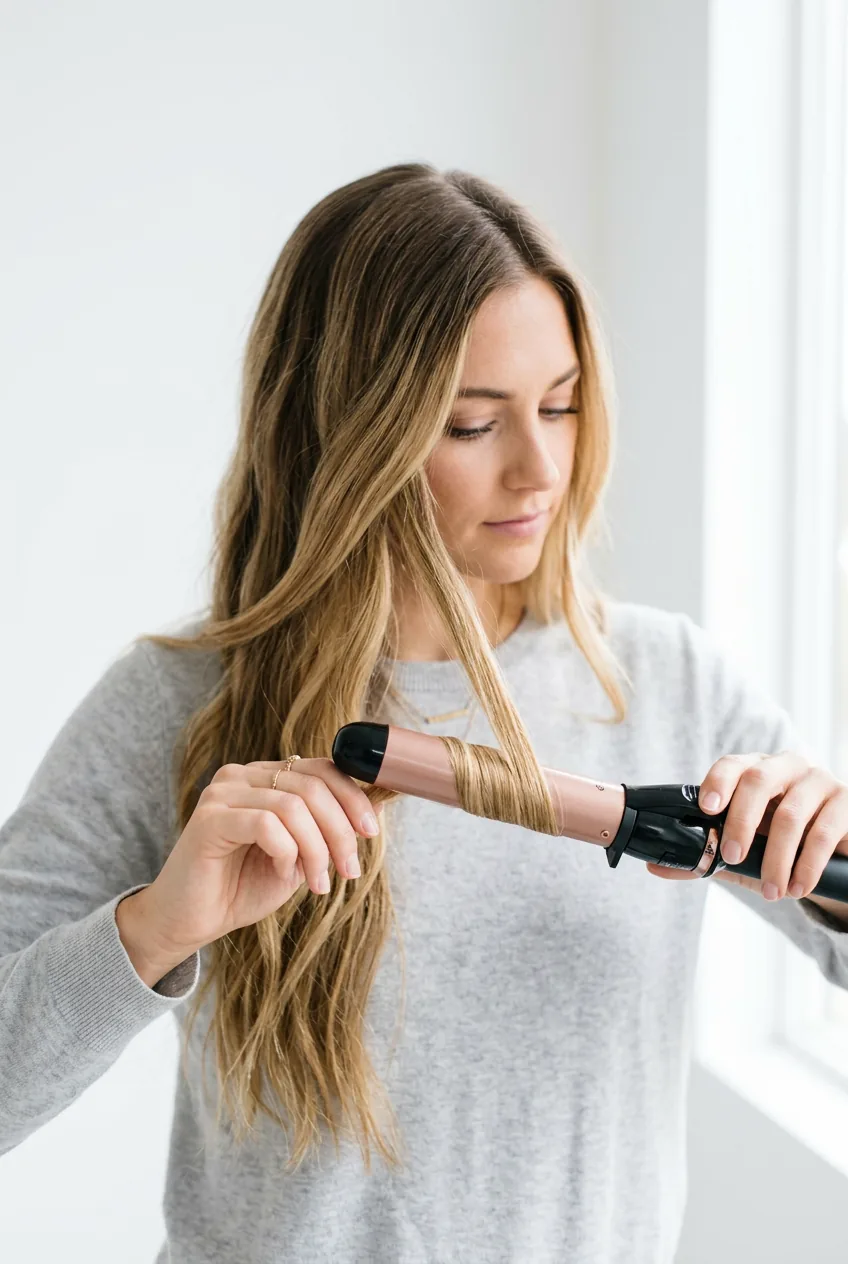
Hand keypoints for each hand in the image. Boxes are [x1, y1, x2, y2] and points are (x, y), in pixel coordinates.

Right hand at [127, 757, 383, 962]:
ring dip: (317, 848)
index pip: (321, 768)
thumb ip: (330, 828)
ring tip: (318, 882)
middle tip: (350, 869)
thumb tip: (380, 804)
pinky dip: (286, 852)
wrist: (191, 922)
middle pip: (311, 784)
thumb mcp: (301, 855)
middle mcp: (242, 775)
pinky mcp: (209, 819)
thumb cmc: (243, 887)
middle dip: (340, 830)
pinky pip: (266, 824)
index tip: (371, 832)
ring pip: (293, 805)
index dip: (353, 797)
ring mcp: (223, 793)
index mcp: (265, 776)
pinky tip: (284, 874)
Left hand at [645, 750, 847, 900]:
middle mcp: (786, 766)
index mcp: (755, 769)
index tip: (706, 809)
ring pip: (792, 813)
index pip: (732, 764)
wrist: (833, 854)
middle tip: (731, 855)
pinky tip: (798, 887)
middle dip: (741, 821)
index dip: (717, 782)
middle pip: (759, 780)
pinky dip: (807, 865)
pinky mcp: (846, 802)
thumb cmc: (778, 843)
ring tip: (771, 891)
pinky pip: (825, 831)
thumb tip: (655, 866)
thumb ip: (703, 855)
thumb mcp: (742, 850)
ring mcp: (818, 781)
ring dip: (777, 858)